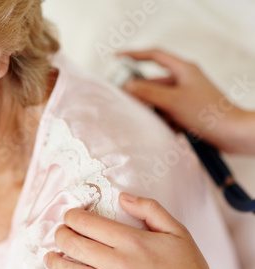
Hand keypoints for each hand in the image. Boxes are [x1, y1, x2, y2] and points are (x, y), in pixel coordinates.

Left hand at [44, 193, 220, 268]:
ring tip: (50, 256)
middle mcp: (118, 264)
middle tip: (59, 233)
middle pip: (73, 244)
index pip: (87, 223)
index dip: (71, 216)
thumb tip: (123, 197)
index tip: (70, 216)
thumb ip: (150, 209)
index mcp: (132, 242)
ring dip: (54, 261)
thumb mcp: (177, 231)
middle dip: (59, 234)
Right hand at [119, 49, 246, 153]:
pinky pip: (167, 110)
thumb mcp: (172, 101)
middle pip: (154, 81)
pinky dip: (162, 118)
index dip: (134, 55)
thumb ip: (147, 92)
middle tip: (124, 99)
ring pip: (159, 98)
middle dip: (141, 92)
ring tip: (146, 118)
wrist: (231, 133)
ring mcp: (187, 95)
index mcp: (184, 69)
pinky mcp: (188, 110)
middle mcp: (185, 79)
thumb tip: (127, 85)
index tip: (118, 58)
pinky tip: (164, 128)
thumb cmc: (206, 113)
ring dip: (152, 108)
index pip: (154, 55)